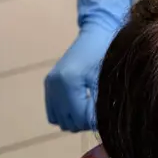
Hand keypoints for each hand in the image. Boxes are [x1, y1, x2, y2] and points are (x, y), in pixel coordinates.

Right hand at [44, 0, 133, 130]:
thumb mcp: (107, 79)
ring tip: (92, 108)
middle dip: (86, 121)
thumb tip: (102, 127)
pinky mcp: (49, 84)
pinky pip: (54, 112)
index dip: (96, 122)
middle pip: (69, 122)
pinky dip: (67, 113)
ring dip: (76, 119)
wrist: (98, 30)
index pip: (81, 118)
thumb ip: (101, 105)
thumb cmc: (108, 51)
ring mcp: (50, 84)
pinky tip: (81, 104)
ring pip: (61, 119)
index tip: (108, 117)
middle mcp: (55, 84)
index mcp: (70, 81)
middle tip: (102, 113)